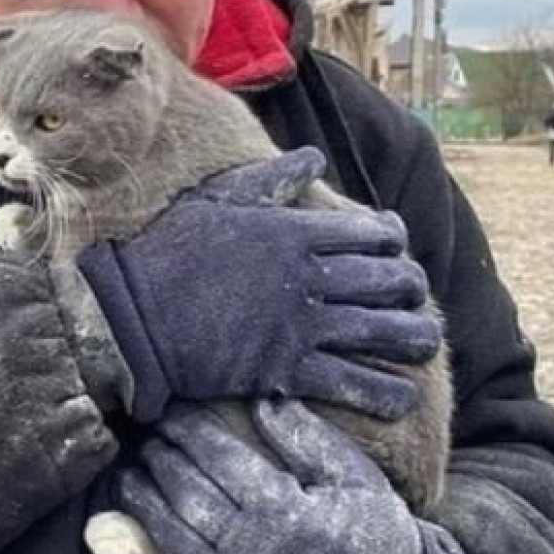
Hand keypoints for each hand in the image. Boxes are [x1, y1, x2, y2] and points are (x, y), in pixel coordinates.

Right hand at [76, 147, 440, 421]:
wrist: (130, 317)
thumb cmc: (167, 254)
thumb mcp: (217, 200)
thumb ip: (270, 179)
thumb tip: (314, 156)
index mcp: (293, 232)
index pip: (372, 233)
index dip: (394, 242)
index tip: (395, 249)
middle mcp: (307, 276)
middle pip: (389, 281)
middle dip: (411, 289)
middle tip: (413, 298)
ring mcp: (300, 324)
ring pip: (384, 331)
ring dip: (414, 339)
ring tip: (423, 344)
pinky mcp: (287, 369)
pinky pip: (354, 382)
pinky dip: (385, 392)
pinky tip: (400, 396)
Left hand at [92, 401, 473, 553]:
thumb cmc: (379, 535)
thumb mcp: (354, 477)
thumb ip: (306, 437)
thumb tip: (263, 396)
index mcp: (283, 507)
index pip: (217, 456)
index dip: (187, 428)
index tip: (168, 406)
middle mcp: (251, 547)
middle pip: (187, 491)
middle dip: (160, 457)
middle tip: (144, 434)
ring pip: (171, 535)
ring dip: (142, 502)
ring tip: (128, 475)